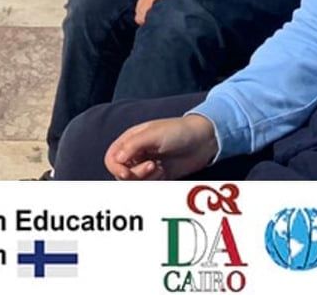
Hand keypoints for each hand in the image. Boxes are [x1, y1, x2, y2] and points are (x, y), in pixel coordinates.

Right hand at [105, 114, 219, 180]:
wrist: (204, 140)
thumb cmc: (177, 131)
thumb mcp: (152, 134)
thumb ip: (132, 145)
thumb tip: (116, 160)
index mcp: (130, 140)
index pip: (112, 158)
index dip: (116, 168)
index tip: (127, 173)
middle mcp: (136, 153)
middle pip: (121, 173)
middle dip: (134, 174)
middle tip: (152, 167)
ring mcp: (147, 165)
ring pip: (134, 182)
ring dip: (145, 179)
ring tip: (159, 168)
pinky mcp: (159, 176)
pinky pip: (148, 186)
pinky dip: (154, 183)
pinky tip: (164, 172)